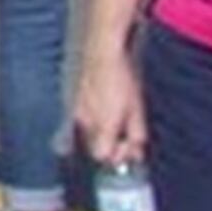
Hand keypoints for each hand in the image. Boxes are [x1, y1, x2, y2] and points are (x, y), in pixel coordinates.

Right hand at [74, 51, 146, 165]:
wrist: (101, 54)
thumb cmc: (123, 80)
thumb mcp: (136, 109)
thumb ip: (136, 134)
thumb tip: (136, 154)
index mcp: (102, 125)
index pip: (102, 155)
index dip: (118, 155)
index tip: (131, 148)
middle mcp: (85, 122)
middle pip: (94, 147)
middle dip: (111, 146)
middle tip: (128, 138)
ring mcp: (77, 112)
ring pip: (89, 135)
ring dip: (103, 135)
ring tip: (118, 121)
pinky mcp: (75, 103)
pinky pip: (85, 122)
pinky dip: (96, 123)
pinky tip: (106, 110)